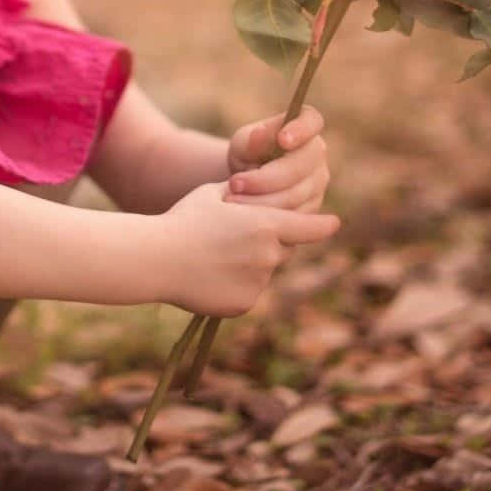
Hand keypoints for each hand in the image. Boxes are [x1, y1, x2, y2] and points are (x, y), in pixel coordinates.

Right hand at [157, 182, 340, 317]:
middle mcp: (269, 255)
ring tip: (214, 257)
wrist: (157, 259)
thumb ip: (243, 194)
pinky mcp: (245, 303)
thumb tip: (256, 187)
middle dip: (271, 243)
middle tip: (237, 238)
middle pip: (284, 249)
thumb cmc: (183, 220)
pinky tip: (209, 277)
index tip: (333, 223)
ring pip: (264, 271)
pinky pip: (248, 291)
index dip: (322, 225)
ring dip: (251, 264)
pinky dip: (236, 285)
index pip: (309, 227)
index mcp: (266, 224)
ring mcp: (258, 282)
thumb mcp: (214, 194)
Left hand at [224, 104, 330, 213]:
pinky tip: (244, 215)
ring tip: (231, 199)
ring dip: (260, 200)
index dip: (301, 130)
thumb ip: (252, 139)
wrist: (247, 182)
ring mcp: (318, 185)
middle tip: (235, 183)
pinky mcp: (311, 210)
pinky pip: (292, 217)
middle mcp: (317, 156)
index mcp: (305, 128)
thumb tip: (259, 133)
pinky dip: (266, 217)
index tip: (282, 139)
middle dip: (265, 178)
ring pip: (294, 196)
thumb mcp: (243, 144)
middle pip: (300, 166)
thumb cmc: (247, 155)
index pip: (312, 121)